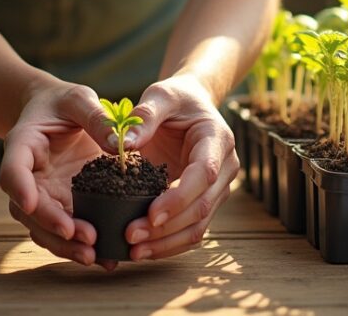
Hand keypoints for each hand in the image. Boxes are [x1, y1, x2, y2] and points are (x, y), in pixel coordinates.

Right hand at [0, 78, 114, 268]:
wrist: (57, 114)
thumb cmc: (64, 103)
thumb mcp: (79, 99)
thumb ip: (95, 116)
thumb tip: (118, 145)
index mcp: (22, 145)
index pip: (12, 170)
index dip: (19, 188)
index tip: (30, 204)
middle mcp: (27, 177)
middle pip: (27, 209)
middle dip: (52, 226)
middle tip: (83, 238)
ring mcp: (42, 195)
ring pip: (42, 228)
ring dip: (65, 246)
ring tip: (94, 257)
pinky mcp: (60, 206)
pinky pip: (64, 232)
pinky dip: (79, 247)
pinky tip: (104, 259)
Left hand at [119, 75, 238, 261]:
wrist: (190, 105)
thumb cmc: (175, 99)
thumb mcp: (160, 95)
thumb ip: (145, 115)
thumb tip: (123, 142)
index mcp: (216, 139)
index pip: (204, 174)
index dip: (179, 198)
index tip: (150, 215)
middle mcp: (224, 167)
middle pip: (202, 207)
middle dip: (167, 228)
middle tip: (131, 238)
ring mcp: (217, 188)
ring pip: (199, 226)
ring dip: (168, 243)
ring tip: (134, 252)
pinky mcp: (204, 201)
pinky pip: (191, 229)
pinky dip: (169, 243)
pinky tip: (143, 249)